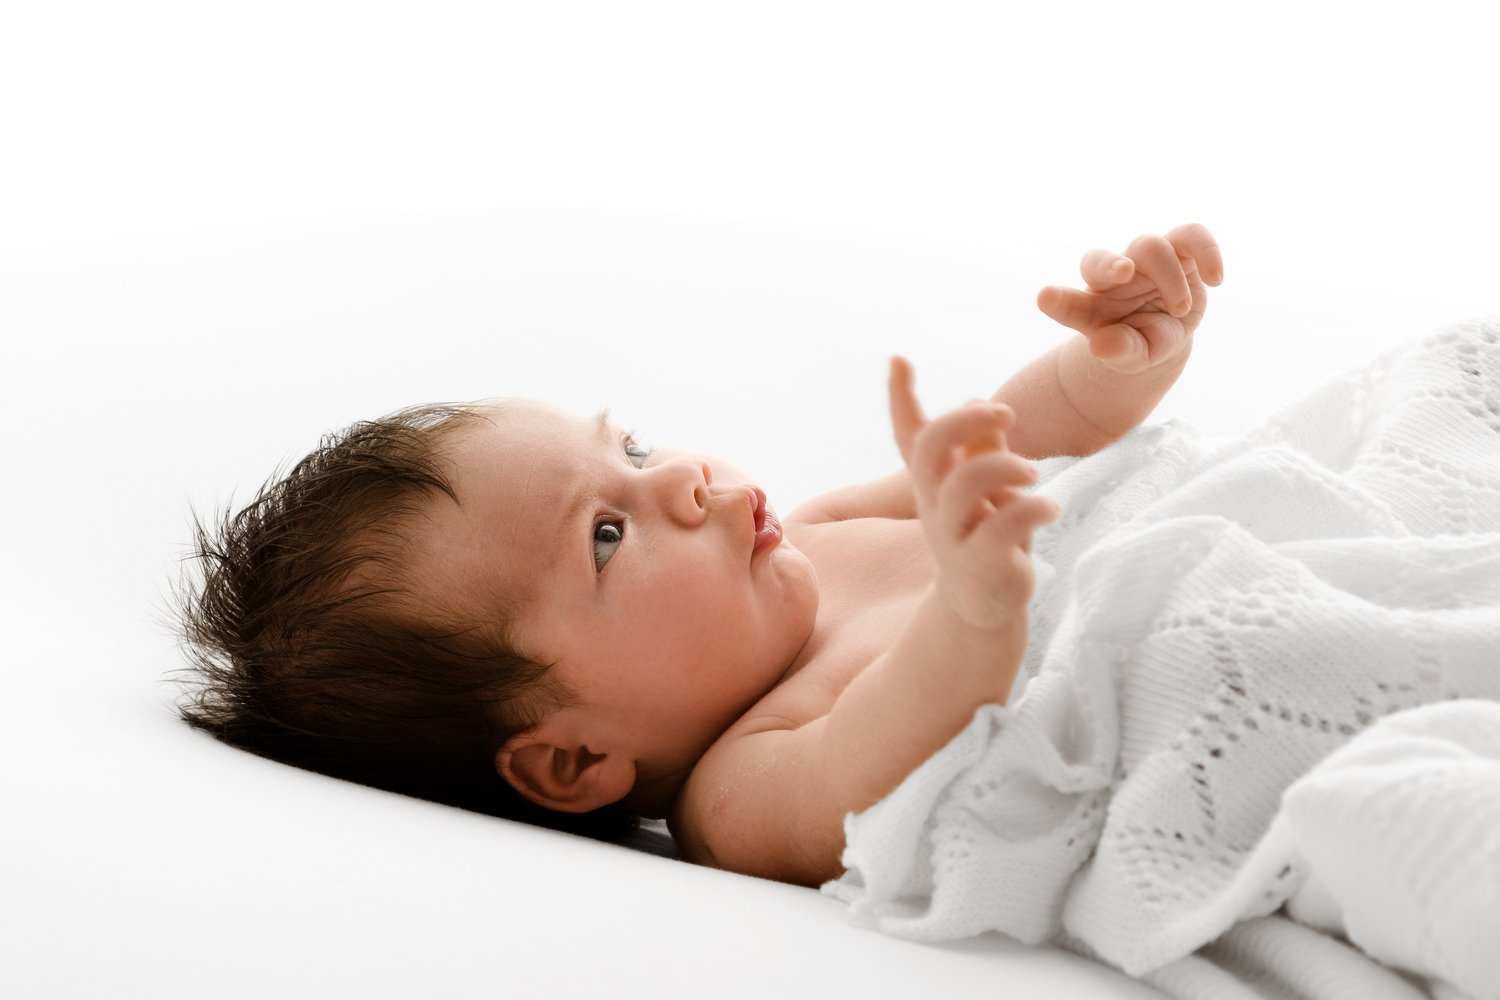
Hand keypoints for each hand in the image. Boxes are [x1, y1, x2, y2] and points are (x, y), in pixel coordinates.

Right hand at [889, 356, 1059, 630]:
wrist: (983, 606)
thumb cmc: (987, 536)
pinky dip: (1032, 509)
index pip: (909, 435)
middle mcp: (935, 503)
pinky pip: (1000, 528)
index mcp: (934, 481)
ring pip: (965, 485)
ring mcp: (953, 535)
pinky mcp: (979, 564)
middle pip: (932, 449)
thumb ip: (983, 448)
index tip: (899, 358)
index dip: (900, 397)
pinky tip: (1050, 508)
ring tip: (1035, 473)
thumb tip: (976, 402)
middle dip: (967, 420)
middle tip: (1007, 412)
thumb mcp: (987, 489)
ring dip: (1006, 466)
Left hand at [1036, 223, 1223, 374]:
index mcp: (1092, 302)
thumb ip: (1117, 351)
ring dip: (1168, 276)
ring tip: (1181, 309)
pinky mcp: (1180, 253)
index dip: (1060, 299)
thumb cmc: (1135, 344)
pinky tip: (1216, 278)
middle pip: (1109, 258)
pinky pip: (1193, 236)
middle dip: (1115, 264)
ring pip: (1151, 244)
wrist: (1160, 334)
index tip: (1046, 298)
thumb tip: (1102, 346)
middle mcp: (1116, 276)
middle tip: (1133, 280)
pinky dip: (1207, 251)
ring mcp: (1147, 261)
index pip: (1070, 299)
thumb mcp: (1128, 356)